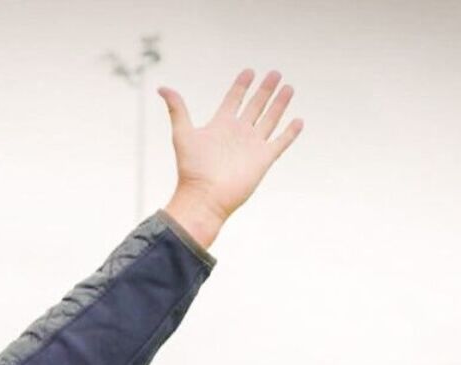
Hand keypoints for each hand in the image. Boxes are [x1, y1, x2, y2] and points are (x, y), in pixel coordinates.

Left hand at [157, 70, 302, 248]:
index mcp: (221, 125)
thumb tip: (162, 88)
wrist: (205, 196)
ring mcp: (252, 145)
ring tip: (289, 87)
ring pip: (270, 119)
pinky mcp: (264, 159)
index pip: (234, 99)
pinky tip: (298, 121)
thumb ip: (177, 109)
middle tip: (275, 73)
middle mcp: (238, 133)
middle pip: (255, 105)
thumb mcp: (182, 134)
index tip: (249, 71)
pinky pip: (280, 142)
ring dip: (279, 104)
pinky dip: (290, 132)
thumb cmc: (191, 169)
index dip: (241, 86)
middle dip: (265, 89)